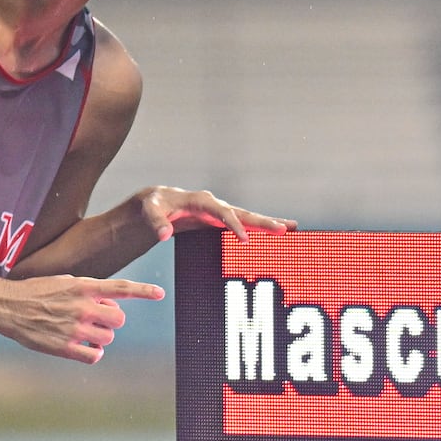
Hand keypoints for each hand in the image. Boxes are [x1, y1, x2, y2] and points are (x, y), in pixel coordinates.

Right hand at [0, 273, 164, 363]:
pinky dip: (93, 353)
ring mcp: (74, 327)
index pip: (120, 289)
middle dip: (111, 321)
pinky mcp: (65, 346)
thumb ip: (89, 290)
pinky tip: (83, 347)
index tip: (161, 294)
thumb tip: (110, 303)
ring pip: (108, 338)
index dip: (143, 291)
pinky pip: (95, 356)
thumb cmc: (35, 292)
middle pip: (119, 320)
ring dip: (100, 337)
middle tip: (94, 319)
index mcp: (83, 287)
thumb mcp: (64, 281)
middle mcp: (82, 306)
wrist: (6, 305)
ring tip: (83, 331)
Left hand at [138, 186, 294, 241]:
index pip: (222, 212)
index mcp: (200, 200)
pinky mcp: (221, 222)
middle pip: (243, 213)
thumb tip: (163, 234)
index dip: (234, 225)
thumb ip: (155, 221)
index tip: (245, 240)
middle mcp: (214, 204)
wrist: (156, 204)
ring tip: (291, 229)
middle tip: (284, 230)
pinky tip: (277, 234)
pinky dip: (260, 229)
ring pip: (248, 218)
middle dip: (263, 222)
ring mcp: (220, 213)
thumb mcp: (149, 211)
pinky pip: (244, 225)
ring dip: (268, 224)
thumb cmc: (152, 205)